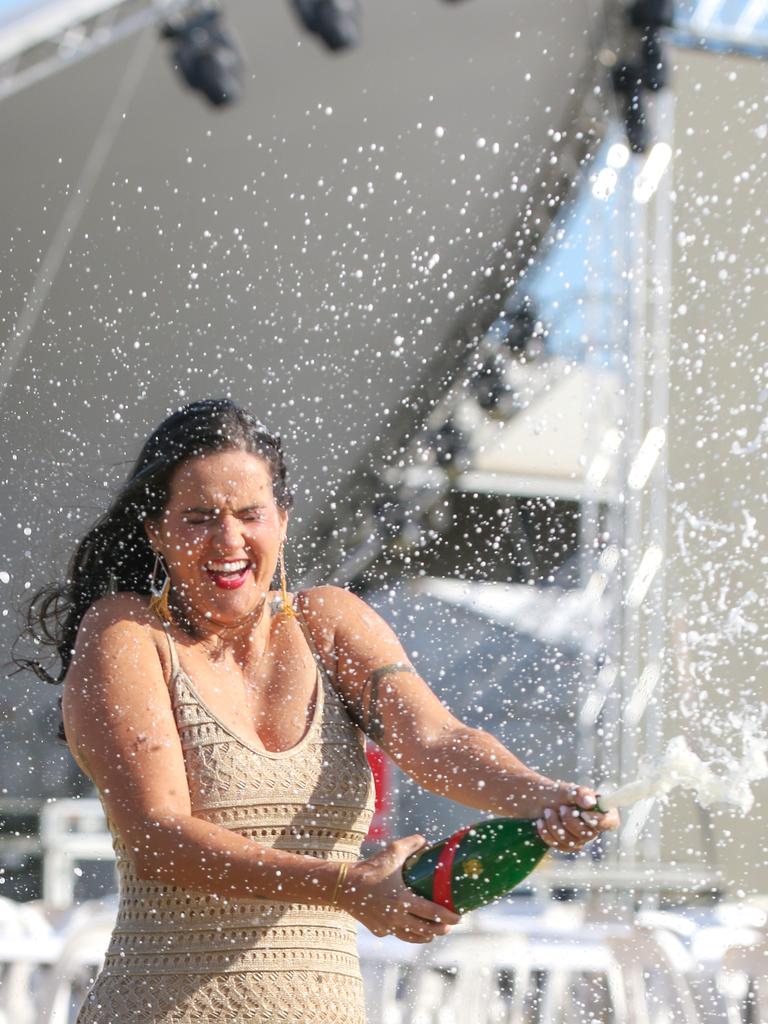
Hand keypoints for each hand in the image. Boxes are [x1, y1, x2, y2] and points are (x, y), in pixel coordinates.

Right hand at [338, 834, 460, 942]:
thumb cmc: (370, 868)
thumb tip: (425, 840)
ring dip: (425, 936)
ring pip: (412, 937)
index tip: (459, 918)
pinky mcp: (378, 930)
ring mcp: (387, 927)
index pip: (433, 913)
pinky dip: (405, 933)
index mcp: (404, 900)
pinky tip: (409, 929)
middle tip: (449, 926)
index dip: (448, 917)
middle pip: (425, 930)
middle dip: (440, 929)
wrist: (343, 886)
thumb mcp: (392, 851)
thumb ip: (411, 844)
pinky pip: (396, 934)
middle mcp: (397, 917)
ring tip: (432, 933)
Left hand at [534, 782, 620, 853]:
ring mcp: (580, 839)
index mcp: (599, 811)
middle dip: (570, 821)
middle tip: (560, 807)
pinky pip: (559, 846)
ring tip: (547, 811)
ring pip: (571, 842)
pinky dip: (547, 833)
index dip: (601, 822)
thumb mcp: (567, 790)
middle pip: (588, 835)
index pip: (612, 822)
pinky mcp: (567, 845)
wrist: (539, 801)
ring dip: (555, 825)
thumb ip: (580, 793)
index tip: (584, 813)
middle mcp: (593, 828)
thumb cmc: (557, 794)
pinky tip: (541, 822)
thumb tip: (591, 803)